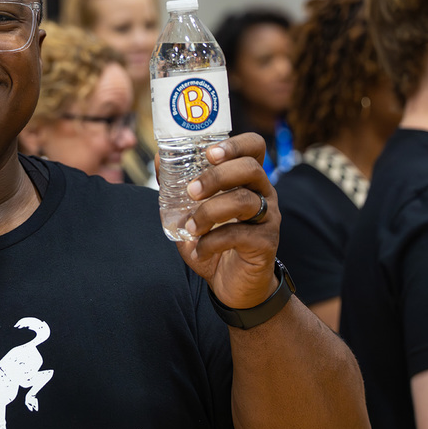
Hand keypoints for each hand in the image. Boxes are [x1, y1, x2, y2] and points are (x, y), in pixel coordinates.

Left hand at [175, 133, 278, 308]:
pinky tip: (200, 249)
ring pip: (245, 199)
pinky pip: (240, 234)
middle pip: (250, 168)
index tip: (209, 153)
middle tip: (191, 191)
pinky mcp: (266, 243)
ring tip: (191, 227)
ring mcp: (268, 218)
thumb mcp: (189, 212)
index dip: (234, 144)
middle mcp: (263, 193)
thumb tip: (159, 159)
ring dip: (209, 211)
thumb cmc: (213, 241)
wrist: (232, 284)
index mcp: (247, 179)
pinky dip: (212, 241)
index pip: (254, 147)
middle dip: (216, 176)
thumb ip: (176, 187)